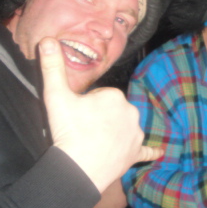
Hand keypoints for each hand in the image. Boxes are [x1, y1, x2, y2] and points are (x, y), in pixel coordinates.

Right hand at [39, 37, 162, 192]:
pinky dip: (150, 152)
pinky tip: (158, 153)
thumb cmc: (69, 131)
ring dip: (114, 132)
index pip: (99, 95)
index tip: (76, 115)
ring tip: (94, 142)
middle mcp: (131, 111)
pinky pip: (146, 150)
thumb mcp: (56, 96)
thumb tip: (48, 40)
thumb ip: (52, 67)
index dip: (85, 105)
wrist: (79, 168)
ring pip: (124, 127)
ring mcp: (136, 133)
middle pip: (111, 110)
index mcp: (114, 95)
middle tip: (82, 129)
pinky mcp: (136, 152)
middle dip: (99, 117)